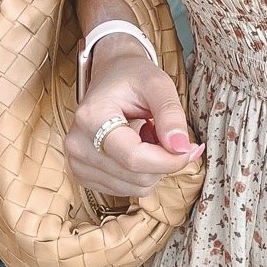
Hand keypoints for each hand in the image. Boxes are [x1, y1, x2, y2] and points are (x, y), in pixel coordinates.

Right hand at [65, 34, 203, 200]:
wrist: (111, 76)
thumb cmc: (132, 77)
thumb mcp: (158, 84)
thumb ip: (171, 114)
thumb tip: (181, 147)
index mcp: (92, 117)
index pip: (134, 158)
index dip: (168, 160)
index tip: (189, 148)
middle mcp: (78, 144)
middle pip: (136, 176)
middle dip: (164, 160)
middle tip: (166, 133)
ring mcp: (78, 162)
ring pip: (135, 187)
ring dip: (153, 167)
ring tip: (148, 136)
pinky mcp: (84, 175)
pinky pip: (126, 190)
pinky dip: (141, 173)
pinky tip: (137, 148)